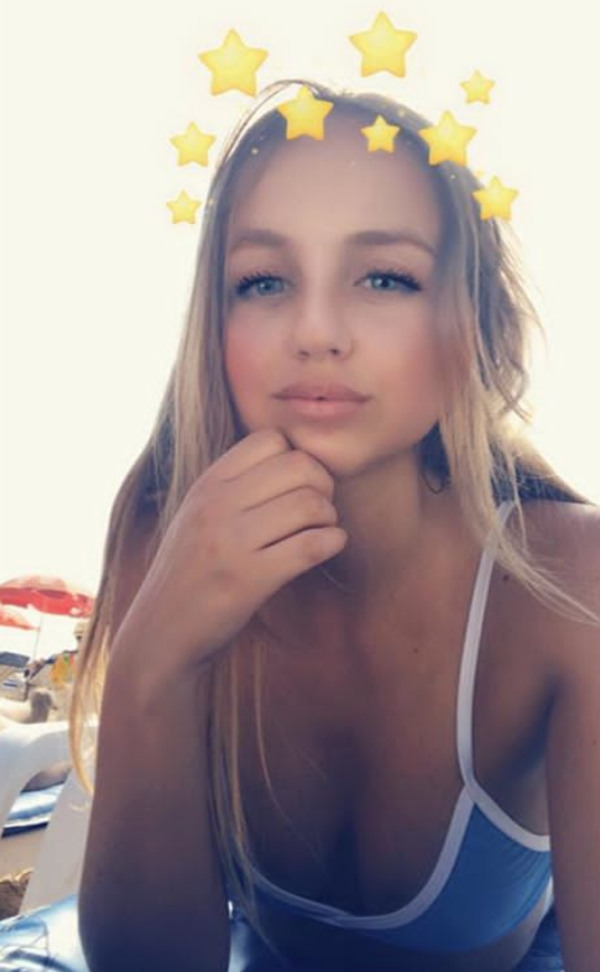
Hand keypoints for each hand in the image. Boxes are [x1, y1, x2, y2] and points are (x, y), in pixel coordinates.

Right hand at [112, 428, 347, 678]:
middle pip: (299, 466)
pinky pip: (311, 546)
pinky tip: (328, 548)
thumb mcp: (197, 516)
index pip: (269, 439)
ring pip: (309, 504)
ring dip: (329, 517)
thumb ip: (234, 487)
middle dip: (323, 485)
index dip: (298, 457)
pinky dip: (332, 542)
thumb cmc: (189, 573)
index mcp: (206, 485)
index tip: (301, 485)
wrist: (160, 633)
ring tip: (323, 531)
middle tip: (321, 509)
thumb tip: (294, 460)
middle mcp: (216, 507)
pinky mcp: (248, 581)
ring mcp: (230, 543)